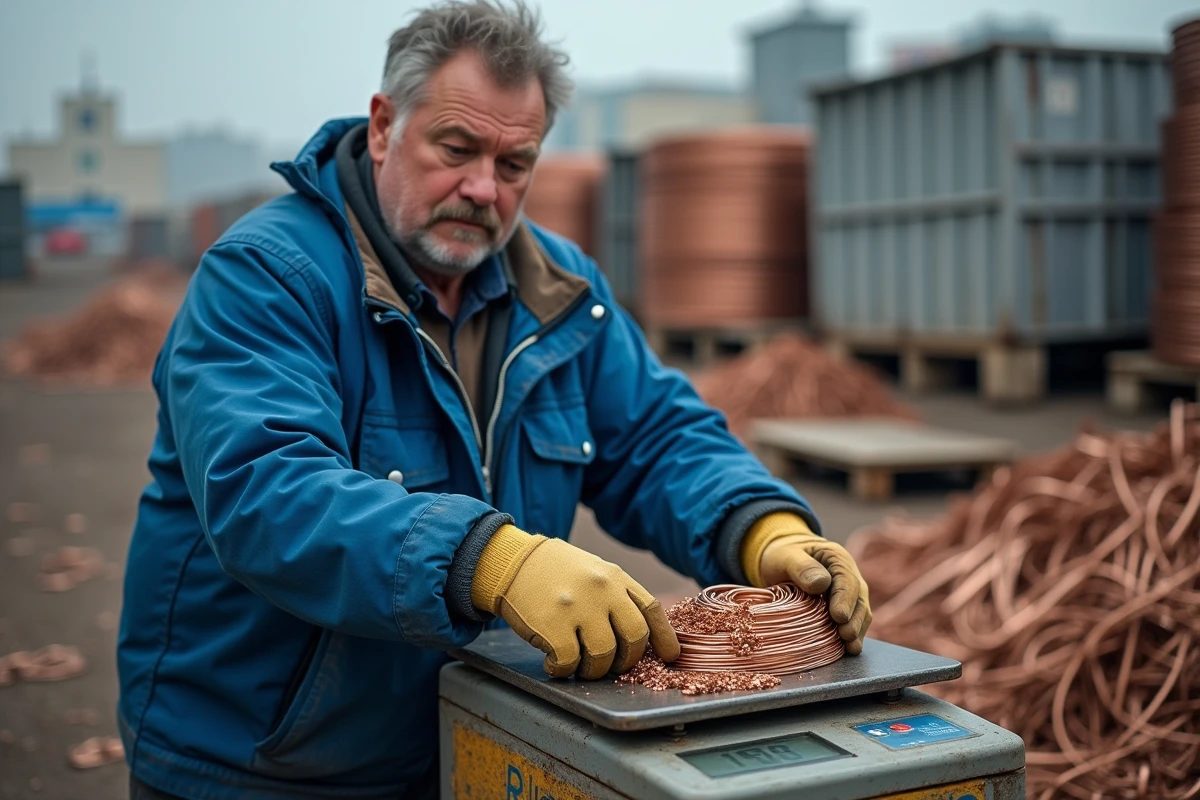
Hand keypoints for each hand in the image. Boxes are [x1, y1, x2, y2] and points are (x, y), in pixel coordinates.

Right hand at [472, 526, 680, 678]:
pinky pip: (569, 663)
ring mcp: (578, 608)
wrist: (513, 562)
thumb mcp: (594, 571)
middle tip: (612, 665)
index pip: (651, 610)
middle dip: (627, 660)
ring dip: (593, 670)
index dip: (665, 638)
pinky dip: (562, 670)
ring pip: (603, 657)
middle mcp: (602, 591)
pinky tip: (554, 663)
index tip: (670, 656)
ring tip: (578, 664)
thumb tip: (641, 635)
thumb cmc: (556, 572)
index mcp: (615, 577)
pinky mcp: (553, 625)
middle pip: (634, 638)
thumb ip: (617, 595)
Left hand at [743, 513, 870, 654]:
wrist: (782, 561)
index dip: (845, 599)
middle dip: (854, 619)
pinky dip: (852, 635)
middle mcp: (849, 575)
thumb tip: (821, 584)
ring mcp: (849, 593)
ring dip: (857, 630)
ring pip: (860, 612)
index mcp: (837, 558)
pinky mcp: (844, 607)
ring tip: (851, 647)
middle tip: (846, 636)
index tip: (839, 616)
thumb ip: (802, 567)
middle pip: (859, 598)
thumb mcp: (786, 557)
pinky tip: (848, 649)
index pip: (847, 580)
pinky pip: (852, 621)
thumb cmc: (783, 556)